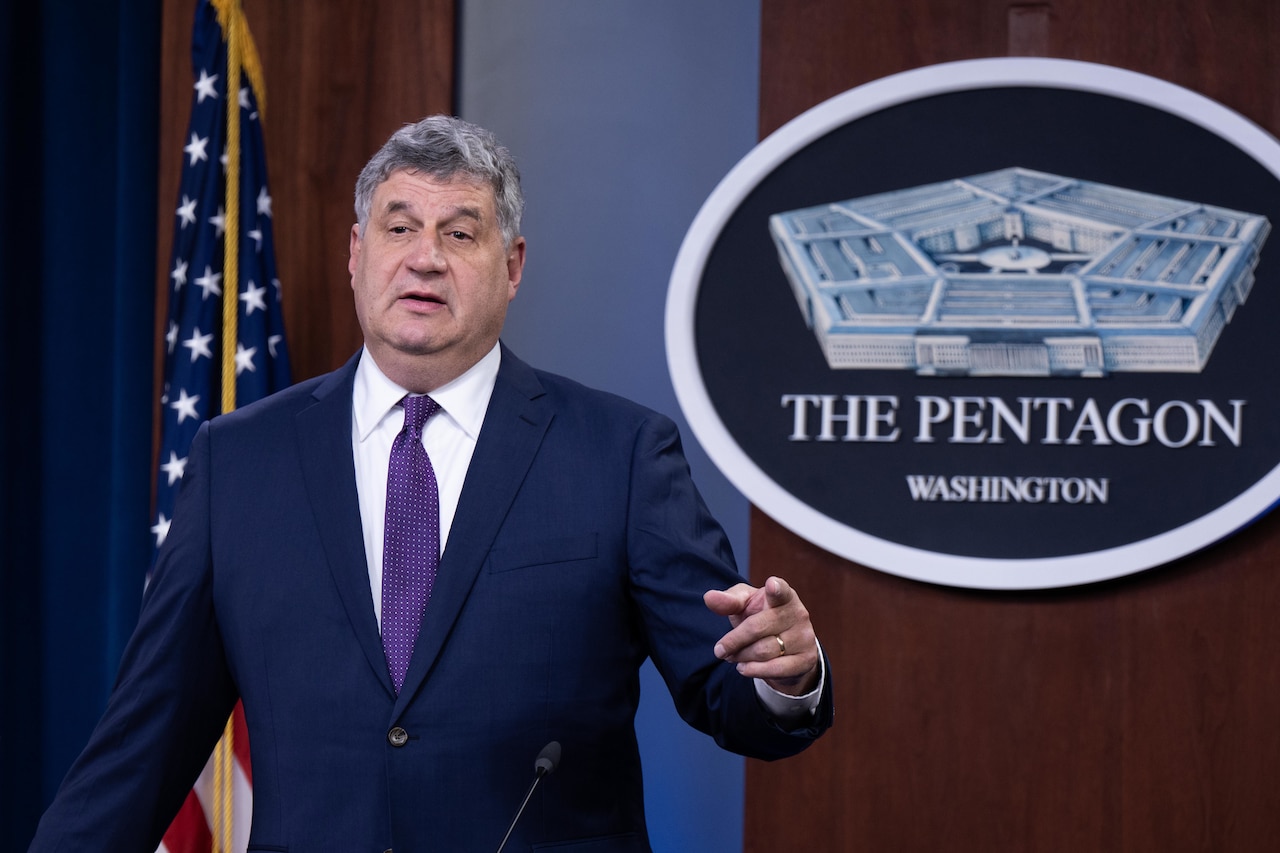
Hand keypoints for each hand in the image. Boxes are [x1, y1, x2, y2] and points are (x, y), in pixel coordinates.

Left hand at [704, 576, 819, 696]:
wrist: (786, 649)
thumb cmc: (761, 617)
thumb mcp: (745, 605)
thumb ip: (729, 600)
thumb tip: (709, 597)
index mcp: (784, 595)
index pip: (781, 591)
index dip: (776, 588)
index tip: (771, 585)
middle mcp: (798, 614)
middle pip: (757, 628)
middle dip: (733, 640)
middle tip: (719, 650)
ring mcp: (805, 638)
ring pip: (763, 651)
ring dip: (741, 656)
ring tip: (732, 657)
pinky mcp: (806, 660)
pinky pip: (775, 669)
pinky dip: (753, 670)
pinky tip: (743, 667)